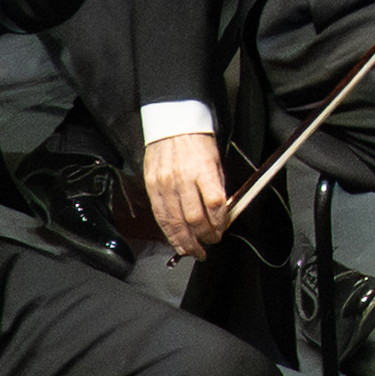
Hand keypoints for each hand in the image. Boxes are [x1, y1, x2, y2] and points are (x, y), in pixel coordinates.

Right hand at [141, 123, 235, 249]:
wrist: (172, 124)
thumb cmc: (197, 140)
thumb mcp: (216, 160)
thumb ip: (217, 187)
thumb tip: (221, 213)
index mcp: (203, 170)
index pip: (215, 205)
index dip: (220, 223)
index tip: (222, 229)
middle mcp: (182, 179)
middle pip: (194, 218)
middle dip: (204, 237)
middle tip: (210, 244)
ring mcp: (164, 184)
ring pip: (175, 222)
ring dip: (186, 241)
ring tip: (193, 251)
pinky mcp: (152, 187)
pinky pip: (160, 216)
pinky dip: (169, 232)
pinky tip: (176, 241)